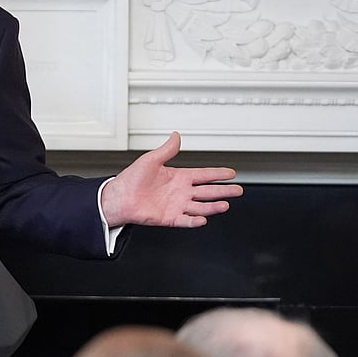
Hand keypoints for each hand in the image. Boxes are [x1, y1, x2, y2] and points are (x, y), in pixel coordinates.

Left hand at [99, 132, 241, 228]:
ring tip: (225, 204)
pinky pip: (185, 220)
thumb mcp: (150, 160)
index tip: (231, 173)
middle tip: (238, 190)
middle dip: (224, 191)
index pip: (203, 175)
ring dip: (213, 206)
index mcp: (178, 177)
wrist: (119, 198)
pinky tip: (203, 219)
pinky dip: (194, 221)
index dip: (217, 174)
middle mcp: (180, 192)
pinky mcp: (169, 218)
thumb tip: (175, 136)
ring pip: (200, 206)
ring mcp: (176, 205)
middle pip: (208, 191)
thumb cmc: (131, 179)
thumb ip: (166, 150)